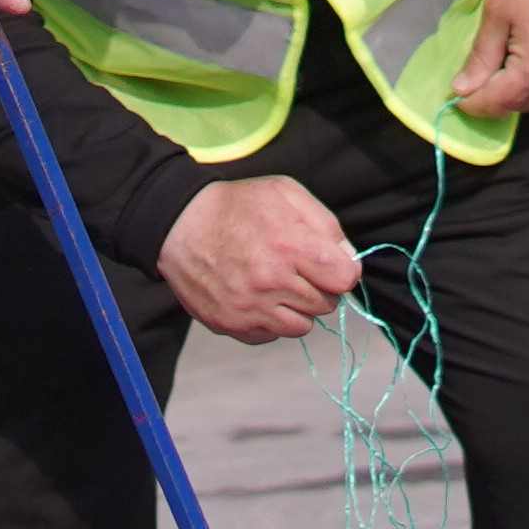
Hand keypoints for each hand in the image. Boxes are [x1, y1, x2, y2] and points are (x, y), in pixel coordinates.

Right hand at [157, 176, 361, 342]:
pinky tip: (257, 297)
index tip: (330, 263)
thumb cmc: (237, 205)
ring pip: (302, 326)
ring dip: (298, 308)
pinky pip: (271, 336)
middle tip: (297, 268)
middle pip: (326, 304)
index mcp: (290, 246)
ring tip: (278, 284)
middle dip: (319, 287)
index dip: (343, 270)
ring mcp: (250, 308)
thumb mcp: (285, 192)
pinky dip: (270, 321)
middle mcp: (271, 282)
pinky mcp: (232, 324)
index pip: (345, 279)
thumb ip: (326, 224)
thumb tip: (349, 260)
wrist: (179, 224)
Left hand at [450, 0, 528, 116]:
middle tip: (478, 84)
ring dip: (522, 91)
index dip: (474, 104)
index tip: (458, 97)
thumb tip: (463, 88)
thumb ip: (481, 56)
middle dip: (497, 100)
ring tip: (505, 70)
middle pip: (523, 105)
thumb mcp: (497, 13)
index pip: (498, 102)